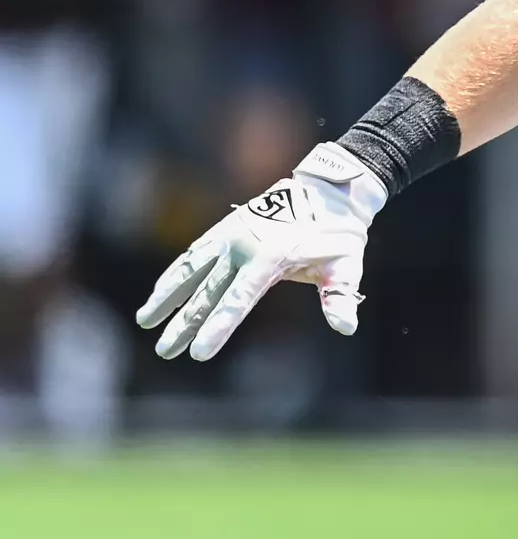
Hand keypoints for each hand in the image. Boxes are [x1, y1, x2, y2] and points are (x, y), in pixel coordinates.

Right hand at [135, 143, 386, 360]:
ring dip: (167, 295)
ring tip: (144, 321)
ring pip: (191, 269)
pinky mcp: (226, 228)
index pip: (239, 299)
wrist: (329, 190)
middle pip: (209, 291)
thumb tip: (346, 326)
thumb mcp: (347, 265)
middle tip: (166, 351)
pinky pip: (194, 253)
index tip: (200, 352)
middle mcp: (245, 245)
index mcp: (272, 256)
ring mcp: (231, 234)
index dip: (218, 326)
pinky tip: (158, 292)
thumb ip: (341, 297)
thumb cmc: (339, 233)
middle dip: (186, 323)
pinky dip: (174, 272)